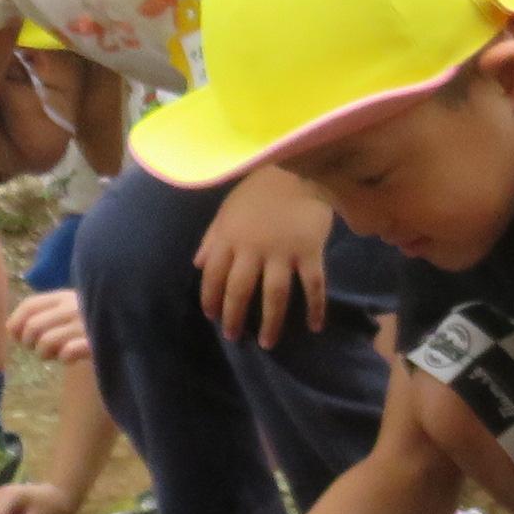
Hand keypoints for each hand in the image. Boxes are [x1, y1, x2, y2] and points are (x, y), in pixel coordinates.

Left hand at [8, 287, 91, 366]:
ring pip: (46, 341)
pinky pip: (67, 353)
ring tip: (54, 356)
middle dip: (28, 342)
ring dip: (44, 354)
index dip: (15, 323)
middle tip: (37, 349)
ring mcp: (86, 325)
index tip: (16, 337)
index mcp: (64, 297)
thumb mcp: (69, 312)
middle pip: (33, 326)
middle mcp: (74, 307)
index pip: (29, 305)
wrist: (130, 336)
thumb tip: (10, 329)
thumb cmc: (88, 327)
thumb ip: (43, 314)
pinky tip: (70, 360)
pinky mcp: (96, 343)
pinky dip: (64, 359)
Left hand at [196, 168, 337, 347]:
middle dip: (234, 317)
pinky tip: (315, 326)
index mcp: (229, 238)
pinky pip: (313, 285)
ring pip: (275, 295)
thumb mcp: (228, 211)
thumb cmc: (259, 191)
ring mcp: (283, 253)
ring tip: (267, 342)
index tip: (212, 316)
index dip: (211, 299)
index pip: (213, 275)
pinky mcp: (310, 252)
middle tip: (234, 337)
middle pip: (241, 291)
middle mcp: (253, 249)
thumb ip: (213, 238)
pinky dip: (315, 307)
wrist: (297, 171)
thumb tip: (198, 265)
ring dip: (271, 322)